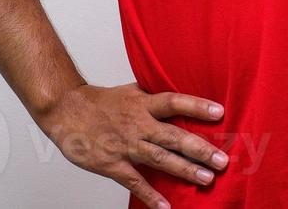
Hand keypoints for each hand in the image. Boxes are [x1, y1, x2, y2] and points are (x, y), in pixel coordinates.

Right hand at [38, 82, 229, 208]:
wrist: (66, 110)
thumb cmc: (100, 101)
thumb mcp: (130, 91)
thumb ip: (154, 96)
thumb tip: (180, 97)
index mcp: (143, 103)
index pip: (174, 102)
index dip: (196, 106)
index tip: (219, 112)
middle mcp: (137, 124)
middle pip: (172, 136)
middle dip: (199, 149)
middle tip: (222, 160)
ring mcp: (126, 145)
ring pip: (159, 159)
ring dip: (184, 170)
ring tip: (206, 179)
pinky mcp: (112, 164)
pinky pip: (134, 182)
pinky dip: (150, 195)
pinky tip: (165, 207)